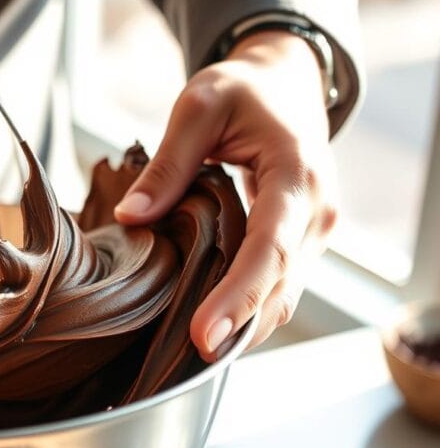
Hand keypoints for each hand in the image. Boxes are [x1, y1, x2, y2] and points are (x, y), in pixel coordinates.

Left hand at [113, 30, 338, 360]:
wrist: (287, 85)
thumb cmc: (243, 90)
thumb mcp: (199, 105)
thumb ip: (167, 162)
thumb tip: (131, 216)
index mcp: (296, 173)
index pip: (270, 249)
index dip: (239, 296)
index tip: (205, 336)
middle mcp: (316, 212)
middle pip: (281, 287)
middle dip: (237, 328)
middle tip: (184, 361)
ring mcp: (313, 232)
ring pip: (283, 297)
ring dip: (243, 329)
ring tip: (190, 358)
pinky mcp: (300, 243)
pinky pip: (277, 288)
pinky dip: (247, 312)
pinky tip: (211, 329)